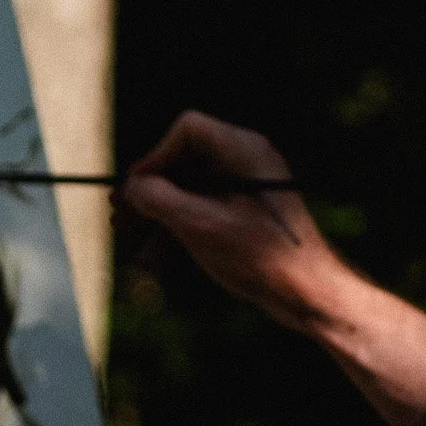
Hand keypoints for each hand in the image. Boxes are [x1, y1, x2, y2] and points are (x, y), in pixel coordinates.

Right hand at [122, 110, 345, 331]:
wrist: (308, 294)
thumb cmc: (260, 257)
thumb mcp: (199, 226)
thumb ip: (159, 199)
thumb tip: (132, 188)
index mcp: (244, 151)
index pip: (187, 131)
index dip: (154, 157)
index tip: (134, 189)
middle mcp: (247, 161)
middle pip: (185, 160)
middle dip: (149, 189)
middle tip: (118, 213)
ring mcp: (248, 187)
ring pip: (190, 188)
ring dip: (158, 212)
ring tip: (126, 234)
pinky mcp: (248, 214)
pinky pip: (204, 209)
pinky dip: (179, 226)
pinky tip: (152, 254)